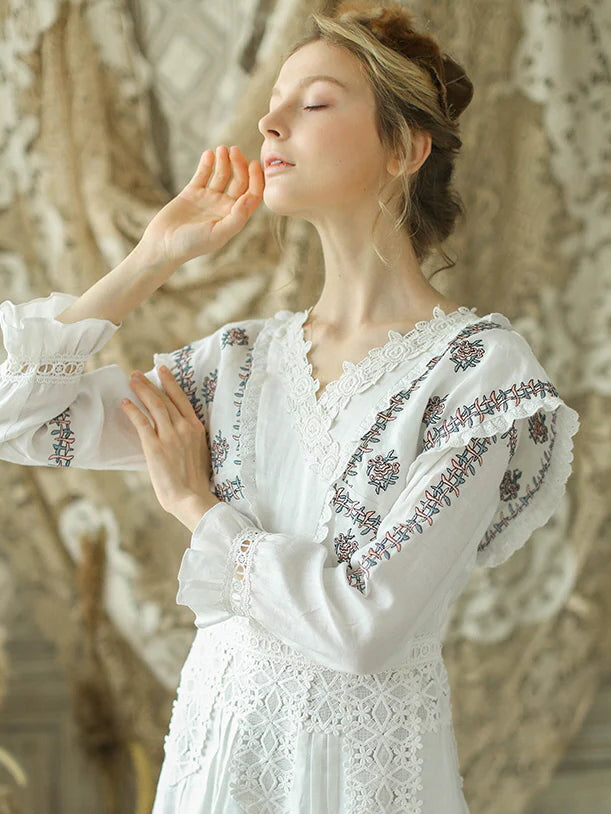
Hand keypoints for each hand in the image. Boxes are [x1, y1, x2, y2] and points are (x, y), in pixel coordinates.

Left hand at [120, 366, 217, 523]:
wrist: (191, 497)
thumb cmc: (195, 481)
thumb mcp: (199, 452)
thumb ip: (189, 438)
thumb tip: (178, 432)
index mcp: (196, 428)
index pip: (181, 399)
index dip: (170, 383)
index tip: (162, 370)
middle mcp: (183, 428)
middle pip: (164, 399)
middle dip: (150, 383)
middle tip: (137, 373)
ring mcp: (169, 436)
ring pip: (154, 406)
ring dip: (141, 390)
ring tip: (131, 380)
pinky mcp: (155, 446)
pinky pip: (142, 423)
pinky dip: (133, 410)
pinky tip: (125, 402)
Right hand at [140, 145, 264, 265]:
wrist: (163, 245)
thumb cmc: (192, 245)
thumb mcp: (218, 234)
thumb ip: (237, 218)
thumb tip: (250, 198)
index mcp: (234, 217)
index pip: (252, 195)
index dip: (256, 179)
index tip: (253, 163)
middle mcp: (224, 207)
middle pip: (239, 181)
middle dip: (239, 165)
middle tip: (235, 150)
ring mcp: (208, 199)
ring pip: (222, 175)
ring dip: (224, 160)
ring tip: (222, 149)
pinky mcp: (192, 193)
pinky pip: (202, 174)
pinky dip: (207, 163)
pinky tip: (209, 153)